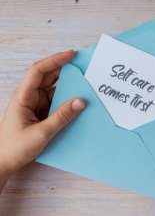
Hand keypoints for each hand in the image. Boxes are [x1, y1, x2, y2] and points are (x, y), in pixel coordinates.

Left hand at [0, 50, 84, 191]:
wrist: (3, 162)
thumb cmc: (15, 148)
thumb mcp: (41, 133)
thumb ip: (62, 117)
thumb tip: (80, 102)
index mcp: (23, 96)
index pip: (38, 71)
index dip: (54, 60)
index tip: (71, 55)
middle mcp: (28, 96)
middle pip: (47, 76)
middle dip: (64, 68)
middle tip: (82, 64)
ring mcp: (35, 103)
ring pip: (53, 88)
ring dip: (67, 84)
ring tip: (84, 82)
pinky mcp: (41, 111)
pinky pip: (56, 100)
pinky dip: (67, 98)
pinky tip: (78, 99)